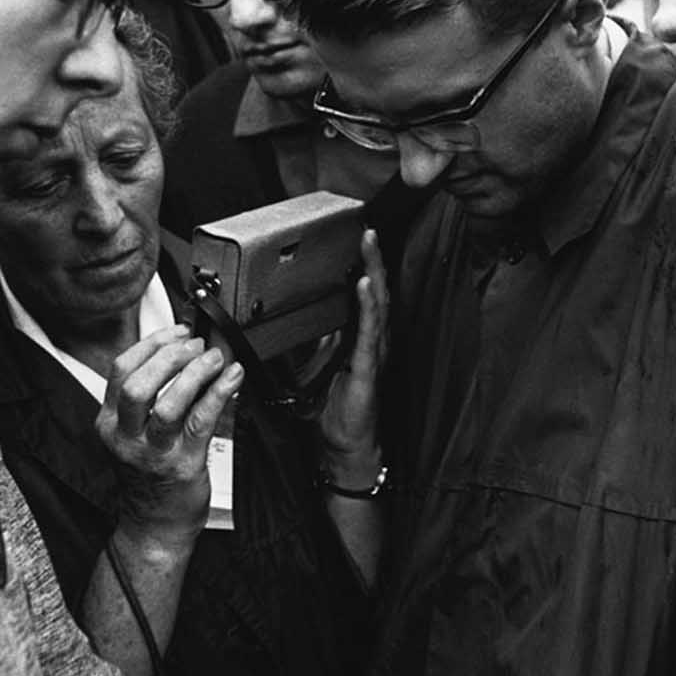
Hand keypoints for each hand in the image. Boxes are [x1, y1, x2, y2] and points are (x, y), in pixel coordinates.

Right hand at [96, 325, 243, 547]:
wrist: (155, 526)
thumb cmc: (148, 476)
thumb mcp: (131, 434)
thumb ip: (146, 397)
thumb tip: (179, 352)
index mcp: (109, 423)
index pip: (121, 370)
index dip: (152, 344)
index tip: (177, 332)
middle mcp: (126, 437)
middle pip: (139, 383)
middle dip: (170, 356)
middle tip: (195, 346)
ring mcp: (153, 452)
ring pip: (168, 403)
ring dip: (195, 373)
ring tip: (214, 359)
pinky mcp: (182, 464)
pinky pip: (201, 421)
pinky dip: (219, 393)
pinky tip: (231, 379)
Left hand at [318, 229, 388, 482]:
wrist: (345, 444)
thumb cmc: (337, 408)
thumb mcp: (319, 365)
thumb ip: (315, 341)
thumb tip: (297, 318)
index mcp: (363, 339)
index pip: (367, 295)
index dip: (367, 265)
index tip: (360, 239)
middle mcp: (373, 342)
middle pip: (378, 292)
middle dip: (374, 259)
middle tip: (367, 231)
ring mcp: (374, 354)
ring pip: (378, 305)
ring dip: (374, 273)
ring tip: (369, 247)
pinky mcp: (368, 368)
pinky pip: (369, 333)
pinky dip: (368, 307)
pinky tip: (365, 287)